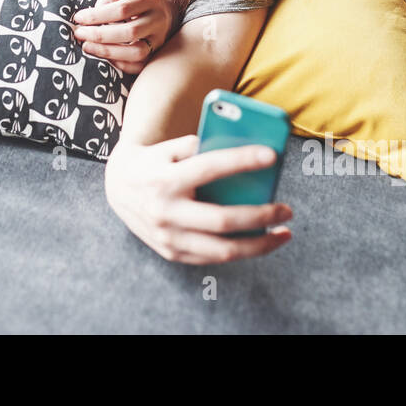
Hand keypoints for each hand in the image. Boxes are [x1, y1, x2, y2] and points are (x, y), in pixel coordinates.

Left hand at [71, 0, 176, 74]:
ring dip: (109, 51)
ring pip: (137, 52)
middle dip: (100, 35)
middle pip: (130, 31)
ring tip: (87, 47)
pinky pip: (139, 65)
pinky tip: (104, 57)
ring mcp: (159, 38)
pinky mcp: (156, 53)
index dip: (98, 15)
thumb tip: (99, 8)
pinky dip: (121, 64)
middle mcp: (158, 19)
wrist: (160, 9)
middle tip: (79, 34)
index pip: (122, 9)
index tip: (79, 18)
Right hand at [104, 135, 292, 263]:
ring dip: (259, 245)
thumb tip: (246, 156)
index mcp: (165, 180)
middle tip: (287, 209)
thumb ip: (202, 148)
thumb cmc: (154, 162)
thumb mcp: (170, 147)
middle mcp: (166, 213)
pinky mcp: (172, 253)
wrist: (118, 187)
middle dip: (261, 216)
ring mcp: (168, 238)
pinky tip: (259, 241)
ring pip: (223, 250)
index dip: (242, 160)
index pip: (210, 168)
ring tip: (283, 234)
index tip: (271, 156)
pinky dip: (240, 251)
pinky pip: (213, 257)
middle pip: (223, 221)